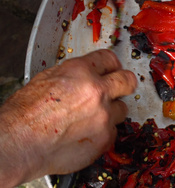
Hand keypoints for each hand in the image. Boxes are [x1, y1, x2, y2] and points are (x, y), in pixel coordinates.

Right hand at [0, 49, 136, 185]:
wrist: (18, 144)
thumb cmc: (24, 116)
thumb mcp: (46, 79)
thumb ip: (73, 75)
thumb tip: (86, 75)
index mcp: (80, 72)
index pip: (109, 59)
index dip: (111, 65)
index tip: (113, 70)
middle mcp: (96, 91)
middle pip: (127, 80)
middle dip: (124, 84)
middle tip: (120, 88)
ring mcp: (103, 115)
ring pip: (122, 109)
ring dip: (111, 112)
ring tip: (92, 118)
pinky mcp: (105, 137)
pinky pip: (113, 131)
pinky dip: (103, 133)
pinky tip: (86, 133)